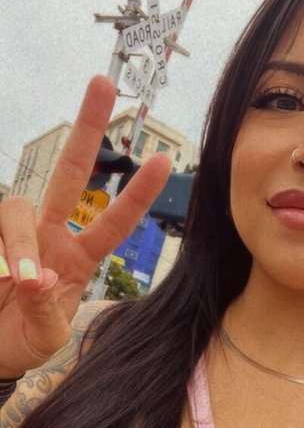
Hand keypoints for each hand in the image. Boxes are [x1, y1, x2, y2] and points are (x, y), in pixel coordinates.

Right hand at [0, 76, 170, 377]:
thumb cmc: (23, 343)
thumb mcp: (46, 338)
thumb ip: (45, 312)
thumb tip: (34, 278)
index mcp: (75, 259)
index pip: (111, 222)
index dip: (135, 195)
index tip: (163, 160)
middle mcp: (47, 237)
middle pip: (68, 175)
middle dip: (87, 131)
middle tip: (103, 83)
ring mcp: (13, 237)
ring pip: (15, 207)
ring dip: (16, 243)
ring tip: (16, 283)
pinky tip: (0, 280)